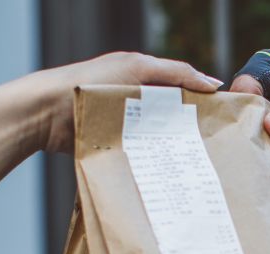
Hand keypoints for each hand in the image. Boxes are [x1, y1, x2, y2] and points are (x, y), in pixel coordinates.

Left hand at [24, 52, 222, 153]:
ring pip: (156, 137)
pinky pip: (137, 153)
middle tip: (212, 145)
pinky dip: (150, 160)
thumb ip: (176, 74)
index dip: (202, 101)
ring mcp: (123, 124)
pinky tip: (165, 169)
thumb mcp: (137, 69)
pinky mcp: (111, 145)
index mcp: (141, 78)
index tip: (223, 118)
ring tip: (193, 161)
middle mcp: (134, 101)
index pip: (181, 89)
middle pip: (171, 116)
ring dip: (170, 148)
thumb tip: (212, 83)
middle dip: (189, 129)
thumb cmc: (89, 83)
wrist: (46, 112)